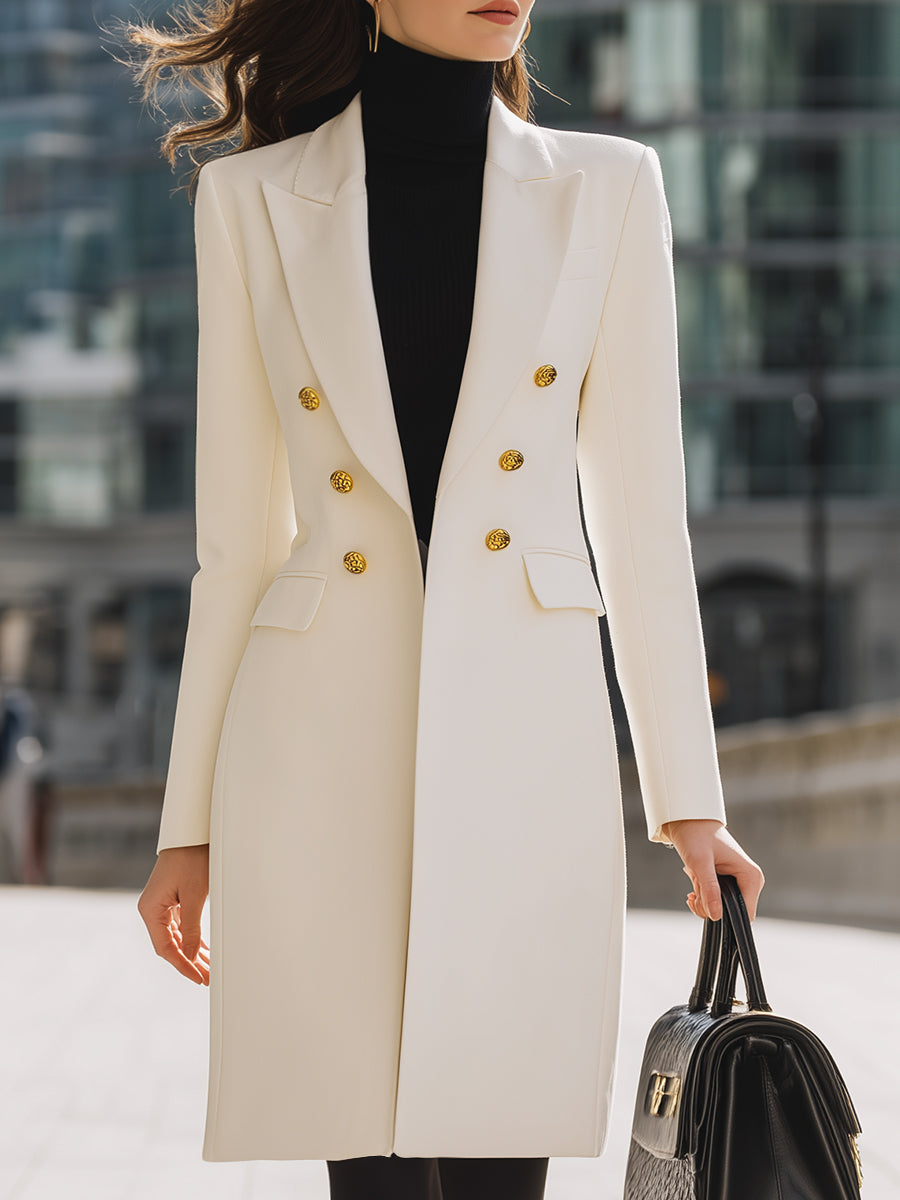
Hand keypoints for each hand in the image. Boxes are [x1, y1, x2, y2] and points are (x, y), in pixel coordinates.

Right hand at [137, 844, 209, 984]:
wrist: (191, 834)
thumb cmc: (191, 860)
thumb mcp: (194, 896)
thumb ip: (190, 928)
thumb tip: (189, 957)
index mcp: (150, 910)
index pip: (165, 947)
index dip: (182, 965)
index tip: (198, 978)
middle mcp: (152, 910)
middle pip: (170, 945)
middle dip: (189, 962)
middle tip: (207, 978)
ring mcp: (161, 906)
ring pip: (176, 938)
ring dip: (192, 953)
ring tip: (208, 969)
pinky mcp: (172, 902)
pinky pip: (180, 927)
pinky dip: (192, 940)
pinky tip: (203, 952)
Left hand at [659, 819, 764, 922]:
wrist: (687, 819)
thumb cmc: (696, 834)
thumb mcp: (700, 862)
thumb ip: (709, 889)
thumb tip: (717, 916)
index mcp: (751, 876)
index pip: (746, 913)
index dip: (725, 916)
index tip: (703, 903)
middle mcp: (748, 881)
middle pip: (731, 913)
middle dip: (708, 905)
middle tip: (694, 889)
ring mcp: (738, 882)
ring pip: (721, 908)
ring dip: (702, 899)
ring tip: (695, 879)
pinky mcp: (727, 882)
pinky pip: (715, 900)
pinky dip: (702, 895)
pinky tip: (695, 883)